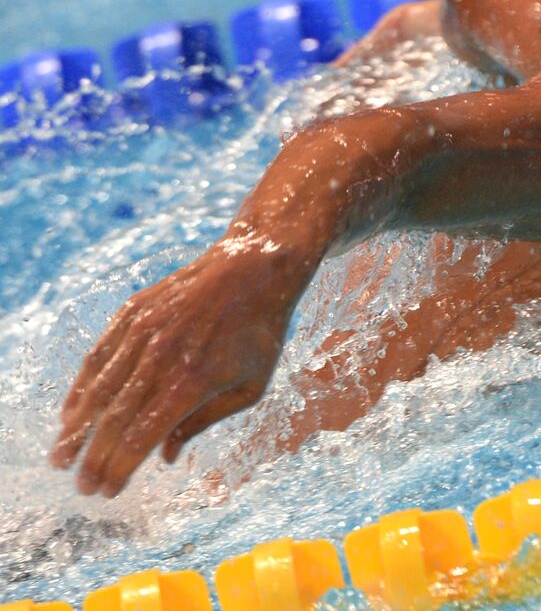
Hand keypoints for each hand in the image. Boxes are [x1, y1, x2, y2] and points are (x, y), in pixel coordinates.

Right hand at [49, 243, 300, 496]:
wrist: (255, 266)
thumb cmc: (260, 332)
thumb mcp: (249, 386)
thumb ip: (204, 422)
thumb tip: (166, 457)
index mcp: (192, 382)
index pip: (142, 436)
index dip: (120, 468)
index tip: (107, 491)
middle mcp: (161, 358)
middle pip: (114, 420)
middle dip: (92, 458)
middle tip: (80, 485)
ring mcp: (142, 332)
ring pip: (98, 389)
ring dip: (76, 428)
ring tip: (61, 456)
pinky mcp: (133, 312)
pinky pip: (99, 355)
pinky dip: (82, 387)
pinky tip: (72, 412)